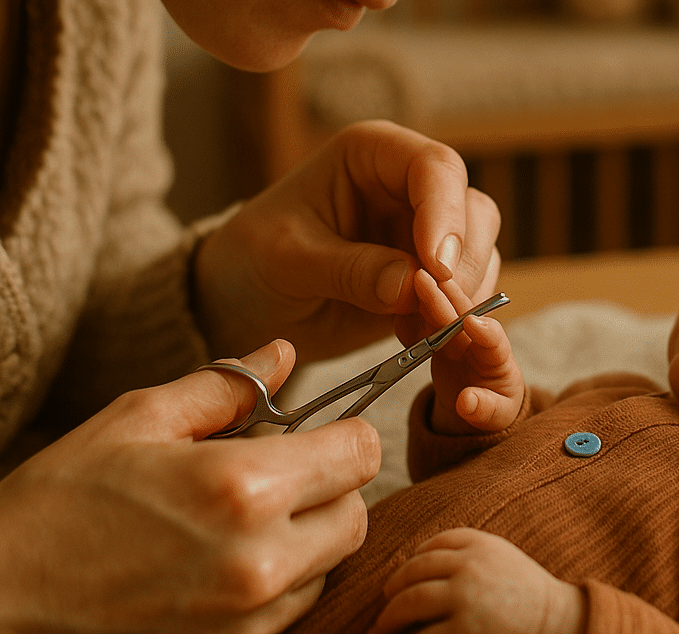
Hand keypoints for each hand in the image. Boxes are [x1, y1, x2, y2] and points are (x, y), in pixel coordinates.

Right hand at [0, 341, 378, 633]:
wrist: (1, 603)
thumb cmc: (64, 501)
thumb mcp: (140, 419)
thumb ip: (228, 385)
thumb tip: (285, 353)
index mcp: (241, 488)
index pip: (361, 452)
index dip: (346, 432)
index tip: (321, 430)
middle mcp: (258, 560)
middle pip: (356, 512)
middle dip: (332, 483)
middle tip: (281, 469)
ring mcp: (247, 619)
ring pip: (330, 562)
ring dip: (309, 532)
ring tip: (246, 514)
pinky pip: (295, 606)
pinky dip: (283, 576)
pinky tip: (230, 555)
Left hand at [193, 120, 500, 360]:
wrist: (241, 304)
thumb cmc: (252, 260)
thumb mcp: (286, 260)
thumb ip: (347, 268)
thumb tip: (410, 284)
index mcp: (372, 155)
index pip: (434, 167)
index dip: (445, 214)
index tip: (435, 268)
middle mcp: (409, 186)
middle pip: (472, 209)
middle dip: (461, 263)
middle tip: (434, 310)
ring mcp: (424, 231)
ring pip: (480, 252)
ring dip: (462, 296)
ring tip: (415, 331)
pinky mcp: (430, 276)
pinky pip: (467, 292)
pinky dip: (453, 318)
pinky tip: (413, 338)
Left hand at [370, 529, 585, 633]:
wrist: (555, 621)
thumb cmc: (525, 590)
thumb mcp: (497, 555)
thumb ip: (465, 550)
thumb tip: (417, 562)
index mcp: (477, 543)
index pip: (430, 546)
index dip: (411, 563)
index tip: (401, 579)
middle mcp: (468, 565)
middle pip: (414, 572)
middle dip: (393, 590)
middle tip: (384, 603)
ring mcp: (465, 598)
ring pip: (410, 602)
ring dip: (390, 617)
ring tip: (382, 627)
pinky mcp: (464, 631)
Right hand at [408, 270, 523, 435]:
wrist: (476, 405)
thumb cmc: (493, 407)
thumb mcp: (495, 416)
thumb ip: (485, 409)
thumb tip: (467, 403)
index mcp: (498, 359)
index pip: (495, 342)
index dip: (485, 331)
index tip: (471, 324)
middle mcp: (477, 340)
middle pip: (462, 316)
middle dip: (444, 298)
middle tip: (424, 279)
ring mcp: (454, 336)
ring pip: (439, 313)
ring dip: (425, 296)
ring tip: (409, 278)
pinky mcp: (434, 337)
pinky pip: (422, 322)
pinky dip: (410, 311)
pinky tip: (397, 297)